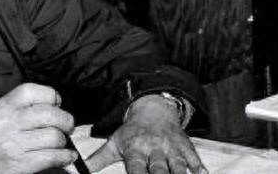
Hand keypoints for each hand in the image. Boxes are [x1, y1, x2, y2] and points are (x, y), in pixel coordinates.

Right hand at [0, 83, 77, 173]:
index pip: (31, 91)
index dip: (50, 96)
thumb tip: (54, 106)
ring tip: (62, 143)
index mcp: (1, 108)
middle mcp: (5, 123)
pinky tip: (66, 156)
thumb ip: (20, 109)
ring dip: (64, 141)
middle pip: (48, 113)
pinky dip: (65, 157)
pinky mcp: (20, 164)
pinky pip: (52, 156)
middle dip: (65, 120)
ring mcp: (12, 144)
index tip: (57, 104)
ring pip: (53, 135)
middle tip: (68, 126)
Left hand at [85, 95, 206, 173]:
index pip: (136, 168)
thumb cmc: (132, 131)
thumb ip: (97, 160)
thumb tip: (78, 170)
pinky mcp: (186, 147)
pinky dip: (199, 168)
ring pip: (177, 167)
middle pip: (159, 170)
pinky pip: (195, 159)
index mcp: (136, 149)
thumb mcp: (114, 142)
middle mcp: (154, 149)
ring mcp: (171, 148)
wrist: (153, 108)